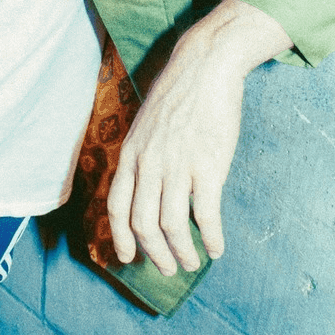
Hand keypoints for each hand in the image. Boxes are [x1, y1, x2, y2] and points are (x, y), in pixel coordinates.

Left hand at [106, 0, 292, 275]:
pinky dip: (212, 237)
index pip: (116, 206)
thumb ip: (143, 155)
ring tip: (193, 262)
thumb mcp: (146, 123)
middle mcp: (149, 164)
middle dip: (155, 254)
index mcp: (131, 154)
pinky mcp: (208, 167)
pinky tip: (217, 248)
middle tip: (169, 268)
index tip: (128, 257)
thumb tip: (146, 187)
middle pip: (143, 224)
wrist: (205, 66)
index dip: (120, 237)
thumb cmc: (178, 93)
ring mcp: (177, 167)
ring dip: (183, 252)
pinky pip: (206, 215)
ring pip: (172, 226)